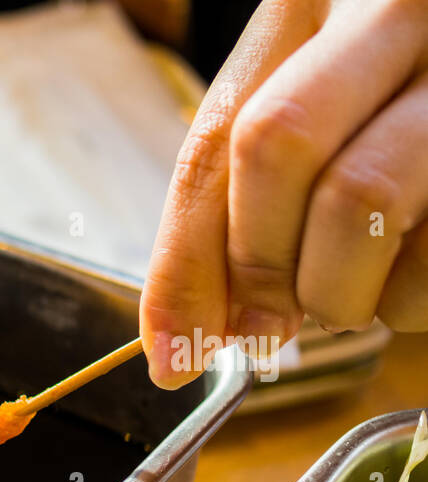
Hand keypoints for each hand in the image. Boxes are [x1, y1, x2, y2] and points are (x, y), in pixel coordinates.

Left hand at [141, 0, 427, 387]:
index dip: (184, 262)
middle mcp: (394, 11)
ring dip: (338, 290)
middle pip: (280, 145)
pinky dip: (407, 298)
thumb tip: (187, 337)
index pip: (221, 140)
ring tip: (349, 291)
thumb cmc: (383, 101)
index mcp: (311, 3)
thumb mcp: (303, 109)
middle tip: (266, 325)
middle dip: (259, 265)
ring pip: (363, 199)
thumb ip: (238, 197)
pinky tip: (408, 270)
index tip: (172, 351)